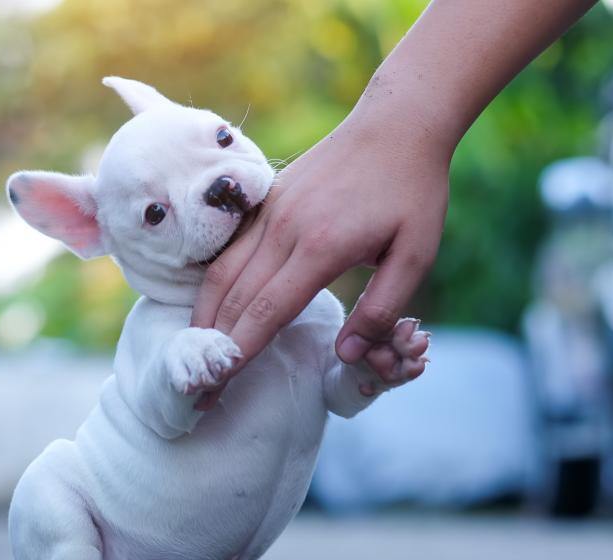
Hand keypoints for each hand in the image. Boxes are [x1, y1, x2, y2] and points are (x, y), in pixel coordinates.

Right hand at [190, 102, 449, 407]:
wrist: (396, 124)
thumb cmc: (413, 192)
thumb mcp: (416, 254)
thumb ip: (381, 308)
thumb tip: (346, 354)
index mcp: (321, 247)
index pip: (268, 311)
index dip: (241, 350)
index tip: (218, 382)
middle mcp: (285, 229)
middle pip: (236, 296)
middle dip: (216, 343)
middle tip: (199, 381)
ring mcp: (271, 211)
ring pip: (224, 271)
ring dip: (206, 313)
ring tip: (196, 348)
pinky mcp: (267, 199)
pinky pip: (231, 248)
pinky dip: (215, 282)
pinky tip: (211, 303)